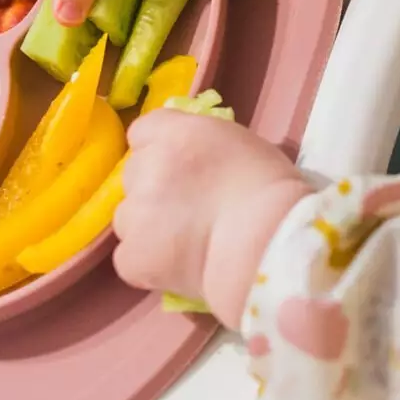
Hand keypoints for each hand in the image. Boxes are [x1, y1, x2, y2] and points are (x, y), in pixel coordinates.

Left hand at [113, 114, 309, 323]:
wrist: (265, 244)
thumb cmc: (270, 191)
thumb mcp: (239, 143)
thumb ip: (202, 143)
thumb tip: (192, 157)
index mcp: (174, 135)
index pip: (143, 133)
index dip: (160, 150)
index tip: (180, 168)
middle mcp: (145, 168)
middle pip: (134, 174)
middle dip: (155, 189)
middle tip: (189, 209)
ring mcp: (134, 214)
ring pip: (129, 217)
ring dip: (149, 227)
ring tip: (186, 243)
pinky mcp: (132, 257)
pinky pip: (129, 258)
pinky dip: (148, 263)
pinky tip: (177, 266)